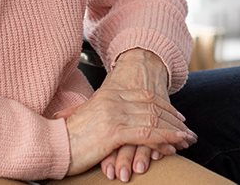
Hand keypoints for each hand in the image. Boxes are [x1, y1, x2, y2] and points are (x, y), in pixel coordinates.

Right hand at [63, 80, 193, 177]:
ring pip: (153, 119)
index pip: (144, 96)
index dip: (163, 105)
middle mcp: (114, 100)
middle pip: (152, 106)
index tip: (176, 115)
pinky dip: (164, 139)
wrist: (52, 145)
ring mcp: (115, 114)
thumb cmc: (68, 137)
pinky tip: (174, 144)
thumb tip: (120, 120)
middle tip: (187, 129)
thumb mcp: (90, 118)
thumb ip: (106, 113)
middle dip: (173, 119)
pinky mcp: (114, 131)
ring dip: (173, 130)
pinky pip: (147, 133)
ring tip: (186, 138)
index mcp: (108, 94)